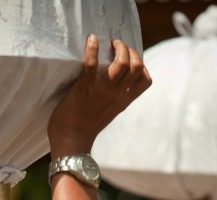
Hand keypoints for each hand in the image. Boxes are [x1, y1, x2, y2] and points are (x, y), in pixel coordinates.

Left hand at [47, 34, 151, 157]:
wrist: (71, 141)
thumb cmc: (84, 128)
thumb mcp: (107, 113)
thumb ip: (114, 99)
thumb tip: (114, 84)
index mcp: (123, 101)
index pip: (146, 80)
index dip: (141, 65)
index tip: (129, 60)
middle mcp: (117, 95)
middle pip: (137, 66)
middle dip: (129, 50)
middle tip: (116, 47)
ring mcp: (103, 90)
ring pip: (123, 62)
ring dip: (118, 47)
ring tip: (108, 44)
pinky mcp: (86, 86)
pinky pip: (93, 63)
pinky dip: (92, 48)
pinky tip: (91, 41)